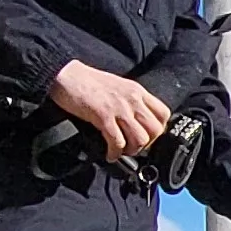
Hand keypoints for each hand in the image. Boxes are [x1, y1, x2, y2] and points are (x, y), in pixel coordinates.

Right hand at [49, 61, 170, 161]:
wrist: (67, 76)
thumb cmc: (88, 82)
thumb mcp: (119, 86)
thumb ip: (131, 101)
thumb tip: (137, 121)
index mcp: (138, 91)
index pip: (163, 114)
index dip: (158, 130)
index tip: (148, 136)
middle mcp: (133, 99)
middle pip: (155, 130)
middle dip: (147, 144)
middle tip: (134, 147)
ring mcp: (119, 108)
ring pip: (140, 139)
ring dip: (131, 150)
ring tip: (121, 151)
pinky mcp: (103, 117)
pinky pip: (117, 142)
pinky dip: (115, 153)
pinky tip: (110, 154)